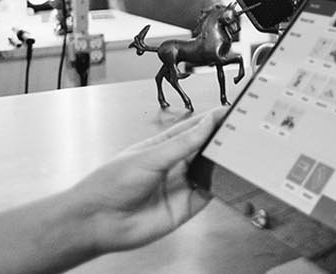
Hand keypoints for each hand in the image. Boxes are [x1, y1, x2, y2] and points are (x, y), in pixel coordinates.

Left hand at [66, 107, 226, 253]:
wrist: (97, 222)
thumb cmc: (108, 185)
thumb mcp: (149, 157)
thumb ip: (182, 143)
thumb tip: (206, 124)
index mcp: (161, 148)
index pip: (192, 129)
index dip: (211, 120)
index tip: (230, 112)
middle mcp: (172, 166)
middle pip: (204, 150)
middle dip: (220, 141)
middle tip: (238, 133)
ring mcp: (179, 186)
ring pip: (209, 171)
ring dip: (221, 164)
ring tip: (234, 153)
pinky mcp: (185, 208)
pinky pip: (209, 194)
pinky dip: (219, 187)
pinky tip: (223, 178)